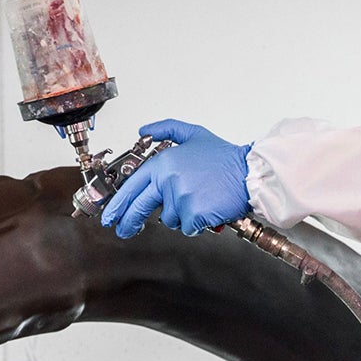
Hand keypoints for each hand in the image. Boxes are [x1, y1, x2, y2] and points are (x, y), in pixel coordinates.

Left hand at [101, 119, 250, 237]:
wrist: (250, 173)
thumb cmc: (225, 158)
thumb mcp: (194, 134)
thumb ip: (166, 129)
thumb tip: (144, 130)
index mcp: (164, 163)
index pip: (132, 186)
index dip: (118, 203)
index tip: (110, 215)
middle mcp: (168, 180)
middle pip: (140, 208)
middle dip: (129, 222)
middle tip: (124, 230)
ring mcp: (181, 199)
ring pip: (170, 219)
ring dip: (182, 215)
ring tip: (200, 200)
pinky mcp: (194, 215)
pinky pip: (187, 227)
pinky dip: (197, 223)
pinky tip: (207, 209)